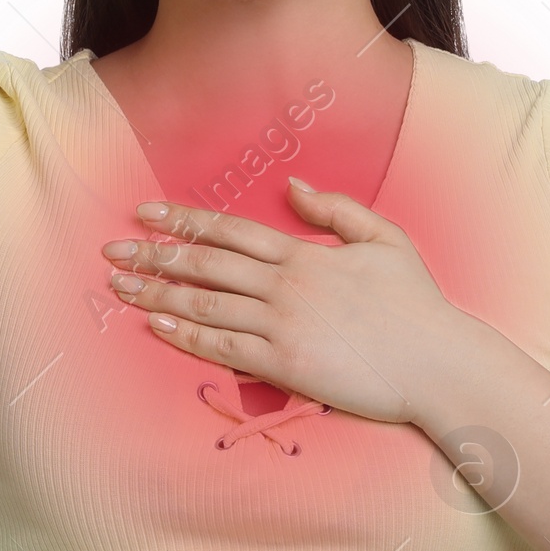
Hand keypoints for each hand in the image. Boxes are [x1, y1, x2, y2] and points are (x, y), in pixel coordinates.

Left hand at [100, 178, 462, 426]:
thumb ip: (336, 209)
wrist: (437, 362)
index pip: (230, 231)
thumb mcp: (385, 238)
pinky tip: (158, 324)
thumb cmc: (416, 304)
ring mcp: (282, 325)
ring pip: (206, 304)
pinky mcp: (285, 365)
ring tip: (121, 287)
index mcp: (305, 254)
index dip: (184, 220)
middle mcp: (286, 285)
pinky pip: (224, 347)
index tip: (146, 213)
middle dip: (155, 255)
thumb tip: (293, 185)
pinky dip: (187, 334)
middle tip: (112, 251)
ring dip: (159, 293)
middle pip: (206, 264)